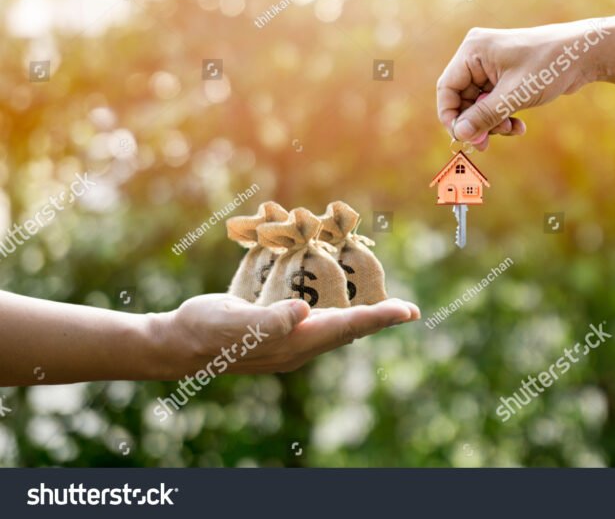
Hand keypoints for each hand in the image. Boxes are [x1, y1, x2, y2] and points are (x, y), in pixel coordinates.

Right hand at [149, 294, 419, 377]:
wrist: (177, 345)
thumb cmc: (203, 330)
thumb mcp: (234, 321)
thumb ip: (269, 319)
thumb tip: (303, 313)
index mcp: (293, 343)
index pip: (346, 328)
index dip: (378, 318)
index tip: (409, 311)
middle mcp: (297, 346)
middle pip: (348, 330)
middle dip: (378, 318)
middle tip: (408, 309)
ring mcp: (288, 342)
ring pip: (335, 327)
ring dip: (359, 315)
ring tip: (382, 304)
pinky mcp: (277, 334)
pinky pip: (315, 322)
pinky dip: (333, 310)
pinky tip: (335, 298)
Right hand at [436, 20, 607, 149]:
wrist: (586, 53)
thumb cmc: (550, 65)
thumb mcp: (514, 95)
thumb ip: (484, 116)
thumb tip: (460, 135)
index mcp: (473, 51)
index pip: (447, 89)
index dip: (451, 117)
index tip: (463, 138)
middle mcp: (478, 56)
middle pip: (462, 100)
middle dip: (476, 123)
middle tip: (486, 144)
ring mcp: (491, 67)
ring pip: (478, 105)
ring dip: (491, 123)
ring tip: (511, 130)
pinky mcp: (504, 77)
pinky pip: (493, 103)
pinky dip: (502, 116)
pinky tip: (518, 126)